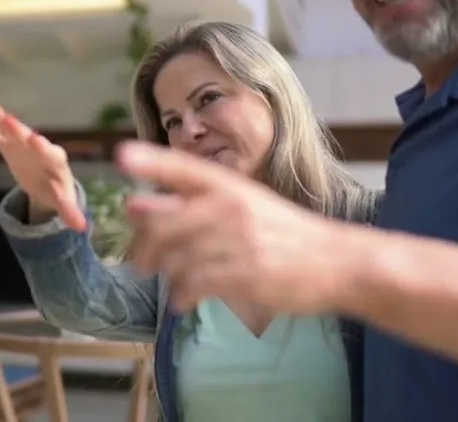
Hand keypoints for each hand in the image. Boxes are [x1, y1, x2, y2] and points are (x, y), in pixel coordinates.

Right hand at [0, 97, 85, 230]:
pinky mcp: (6, 143)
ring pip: (9, 129)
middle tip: (11, 121)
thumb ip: (69, 211)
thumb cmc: (56, 189)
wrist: (46, 180)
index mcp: (54, 160)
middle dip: (20, 130)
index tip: (37, 140)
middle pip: (28, 137)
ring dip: (0, 117)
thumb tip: (82, 228)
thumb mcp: (62, 200)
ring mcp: (20, 142)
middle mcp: (37, 146)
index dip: (43, 148)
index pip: (50, 153)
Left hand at [117, 141, 354, 314]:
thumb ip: (187, 205)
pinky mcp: (244, 274)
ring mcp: (237, 241)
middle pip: (163, 224)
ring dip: (165, 275)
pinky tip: (183, 301)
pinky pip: (194, 285)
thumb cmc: (283, 233)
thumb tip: (131, 206)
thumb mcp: (241, 207)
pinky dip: (181, 296)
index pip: (182, 167)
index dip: (150, 161)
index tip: (120, 156)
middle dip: (142, 248)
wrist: (337, 261)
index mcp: (229, 185)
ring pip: (175, 258)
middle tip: (139, 263)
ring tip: (172, 283)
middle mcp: (230, 207)